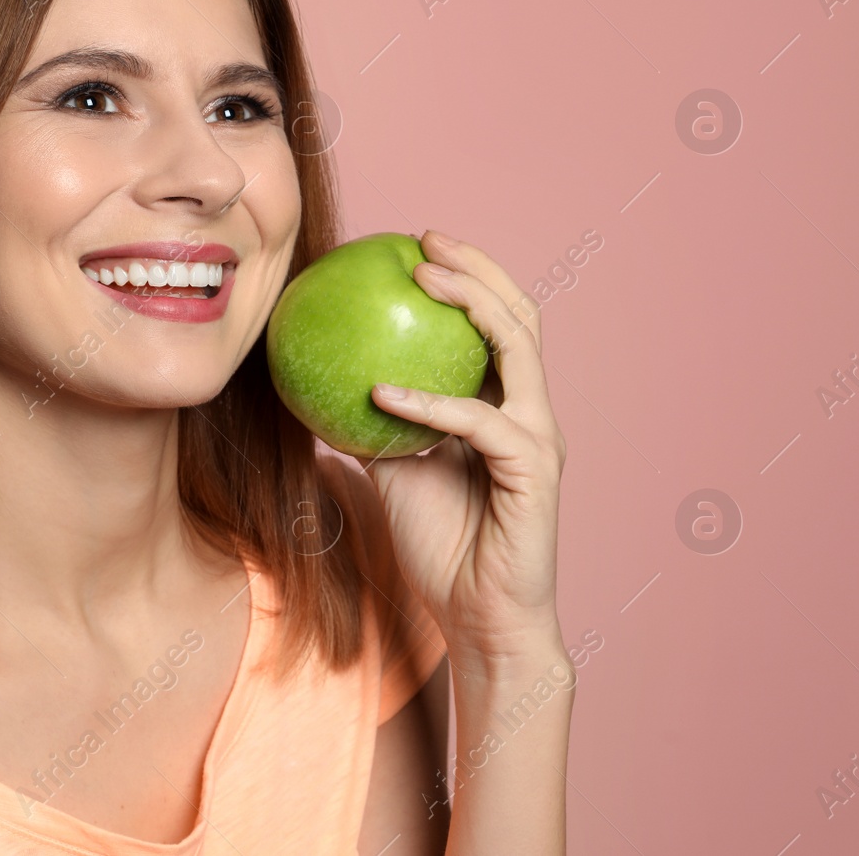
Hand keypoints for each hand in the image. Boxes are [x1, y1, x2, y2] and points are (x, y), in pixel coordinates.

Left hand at [365, 230, 565, 676]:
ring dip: (471, 303)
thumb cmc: (441, 550)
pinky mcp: (532, 470)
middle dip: (478, 268)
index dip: (468, 278)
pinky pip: (478, 421)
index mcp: (506, 409)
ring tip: (423, 278)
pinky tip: (381, 391)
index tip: (415, 247)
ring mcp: (538, 438)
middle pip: (520, 316)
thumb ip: (375, 426)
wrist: (481, 618)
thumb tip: (320, 384)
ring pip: (517, 347)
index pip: (498, 326)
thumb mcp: (394, 474)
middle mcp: (530, 413)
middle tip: (424, 240)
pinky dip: (430, 402)